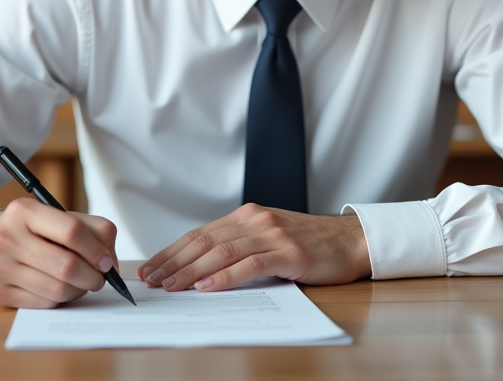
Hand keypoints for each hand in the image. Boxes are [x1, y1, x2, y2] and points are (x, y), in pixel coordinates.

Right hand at [0, 198, 117, 308]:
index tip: (107, 261)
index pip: (71, 231)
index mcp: (24, 211)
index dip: (96, 250)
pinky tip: (59, 288)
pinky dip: (61, 299)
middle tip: (100, 278)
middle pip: (66, 266)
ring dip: (79, 290)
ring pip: (58, 289)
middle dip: (93, 276)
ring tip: (80, 282)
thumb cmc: (30, 230)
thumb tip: (111, 263)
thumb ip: (92, 230)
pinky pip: (44, 303)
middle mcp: (6, 237)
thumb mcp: (57, 217)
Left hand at [137, 203, 370, 292]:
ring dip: (191, 271)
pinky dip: (225, 276)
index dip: (172, 252)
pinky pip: (250, 264)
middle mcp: (256, 220)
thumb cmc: (310, 245)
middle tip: (152, 280)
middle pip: (205, 242)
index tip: (151, 268)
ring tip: (171, 286)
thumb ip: (241, 246)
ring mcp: (272, 234)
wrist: (351, 241)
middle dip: (174, 262)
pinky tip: (207, 286)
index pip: (200, 234)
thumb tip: (200, 270)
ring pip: (222, 252)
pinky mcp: (289, 252)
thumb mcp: (270, 238)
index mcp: (247, 216)